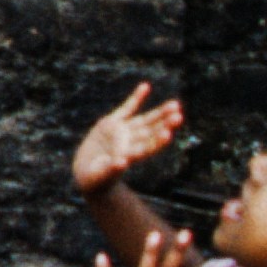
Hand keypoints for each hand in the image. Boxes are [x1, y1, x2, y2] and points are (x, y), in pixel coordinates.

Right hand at [74, 80, 184, 197]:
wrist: (88, 172)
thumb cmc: (95, 179)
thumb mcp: (101, 176)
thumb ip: (111, 169)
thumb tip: (123, 163)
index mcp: (130, 157)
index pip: (147, 148)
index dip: (157, 141)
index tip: (168, 134)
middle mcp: (131, 143)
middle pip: (151, 132)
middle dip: (164, 123)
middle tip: (178, 115)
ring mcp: (123, 132)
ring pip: (145, 120)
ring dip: (159, 112)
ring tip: (175, 104)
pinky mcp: (112, 123)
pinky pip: (127, 108)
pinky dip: (136, 98)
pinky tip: (146, 86)